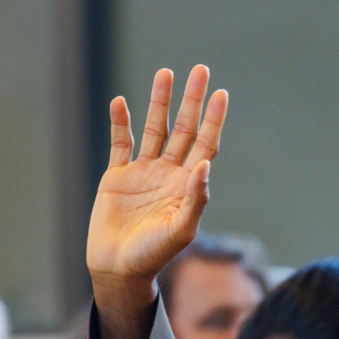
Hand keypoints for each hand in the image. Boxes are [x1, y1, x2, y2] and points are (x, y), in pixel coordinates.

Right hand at [87, 66, 227, 293]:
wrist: (119, 269)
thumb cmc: (155, 254)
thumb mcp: (181, 229)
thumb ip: (196, 198)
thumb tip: (205, 165)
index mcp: (188, 184)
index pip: (205, 143)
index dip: (213, 119)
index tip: (221, 93)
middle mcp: (169, 173)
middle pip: (183, 128)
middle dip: (191, 100)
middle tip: (200, 69)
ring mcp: (143, 172)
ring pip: (154, 128)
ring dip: (159, 102)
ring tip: (166, 73)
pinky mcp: (117, 176)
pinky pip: (120, 143)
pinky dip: (120, 123)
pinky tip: (121, 102)